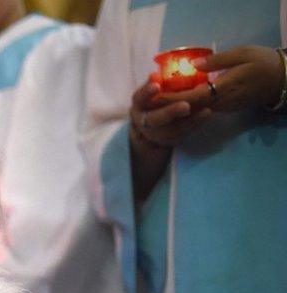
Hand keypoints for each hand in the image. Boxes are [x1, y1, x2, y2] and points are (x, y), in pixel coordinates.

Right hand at [130, 78, 211, 147]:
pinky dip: (193, 125)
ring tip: (206, 110)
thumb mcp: (154, 87)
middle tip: (186, 106)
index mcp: (138, 103)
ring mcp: (153, 133)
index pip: (140, 97)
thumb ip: (159, 80)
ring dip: (188, 121)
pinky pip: (180, 136)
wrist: (150, 123)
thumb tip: (161, 72)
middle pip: (154, 119)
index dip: (147, 92)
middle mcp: (142, 120)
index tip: (157, 85)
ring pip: (169, 131)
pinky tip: (205, 114)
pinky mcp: (166, 141)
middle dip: (170, 112)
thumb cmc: (156, 97)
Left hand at [160, 46, 284, 111]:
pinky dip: (186, 107)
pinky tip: (174, 102)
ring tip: (154, 103)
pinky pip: (201, 110)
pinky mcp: (224, 108)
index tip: (154, 95)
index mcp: (225, 88)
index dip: (172, 98)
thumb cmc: (263, 62)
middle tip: (146, 102)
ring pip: (194, 111)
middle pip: (189, 107)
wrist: (282, 79)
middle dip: (167, 106)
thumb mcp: (243, 54)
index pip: (192, 97)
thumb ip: (218, 60)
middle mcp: (221, 102)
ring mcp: (223, 107)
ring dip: (175, 108)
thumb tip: (195, 64)